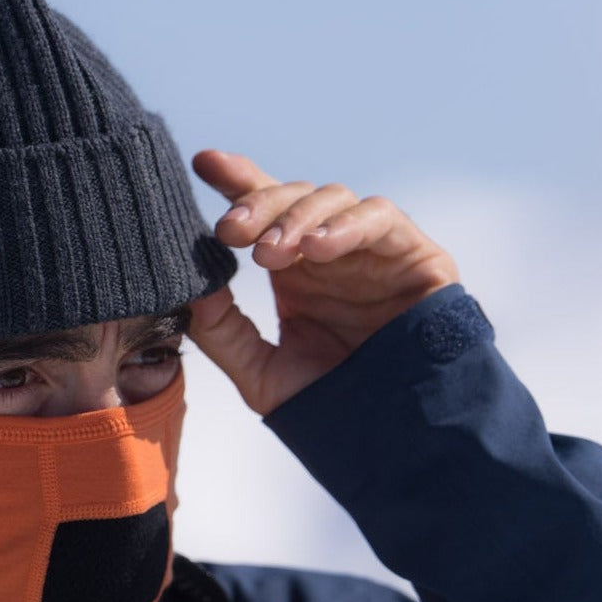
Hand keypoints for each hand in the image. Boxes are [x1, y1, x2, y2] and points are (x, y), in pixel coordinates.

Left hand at [187, 150, 457, 414]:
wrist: (395, 439)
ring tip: (270, 251)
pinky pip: (381, 218)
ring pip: (332, 198)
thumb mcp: (262, 374)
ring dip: (296, 217)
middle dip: (257, 205)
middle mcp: (330, 252)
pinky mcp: (414, 254)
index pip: (262, 210)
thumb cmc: (332, 406)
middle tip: (230, 231)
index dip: (236, 180)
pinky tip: (318, 248)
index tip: (202, 163)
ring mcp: (371, 250)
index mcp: (293, 269)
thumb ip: (224, 332)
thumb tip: (187, 288)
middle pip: (291, 197)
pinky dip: (346, 225)